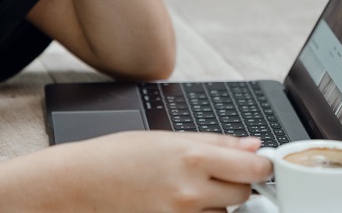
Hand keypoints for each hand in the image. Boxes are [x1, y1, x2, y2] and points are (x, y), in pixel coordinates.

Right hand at [46, 131, 272, 211]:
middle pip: (243, 194)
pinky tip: (180, 204)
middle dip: (236, 184)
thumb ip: (216, 142)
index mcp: (193, 158)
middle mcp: (191, 192)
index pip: (253, 167)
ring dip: (216, 204)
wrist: (81, 185)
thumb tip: (251, 145)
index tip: (259, 163)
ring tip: (185, 189)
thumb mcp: (167, 137)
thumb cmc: (117, 157)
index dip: (260, 164)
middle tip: (216, 174)